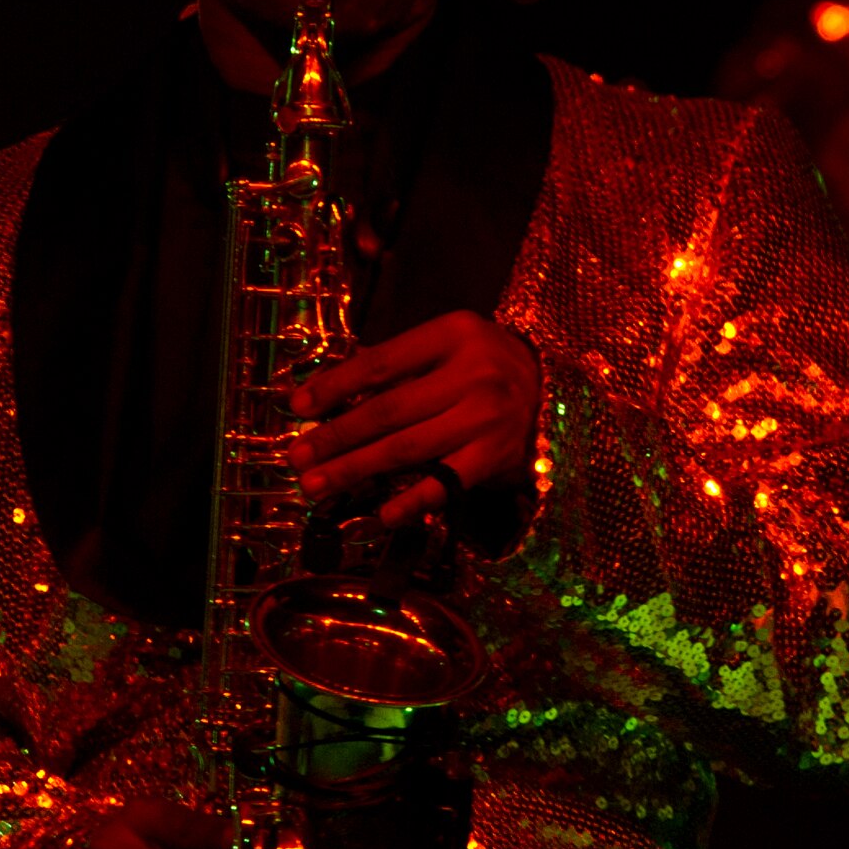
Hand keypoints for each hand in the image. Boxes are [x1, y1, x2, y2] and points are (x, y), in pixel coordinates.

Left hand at [286, 311, 541, 525]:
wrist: (552, 384)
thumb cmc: (481, 362)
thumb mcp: (443, 344)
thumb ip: (394, 364)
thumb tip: (325, 398)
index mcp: (452, 335)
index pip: (379, 364)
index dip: (334, 387)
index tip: (296, 407)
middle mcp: (472, 374)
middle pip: (387, 411)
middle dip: (336, 438)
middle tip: (298, 458)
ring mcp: (486, 418)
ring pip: (407, 449)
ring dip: (355, 471)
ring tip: (317, 485)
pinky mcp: (495, 456)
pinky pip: (446, 483)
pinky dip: (413, 501)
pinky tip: (382, 514)